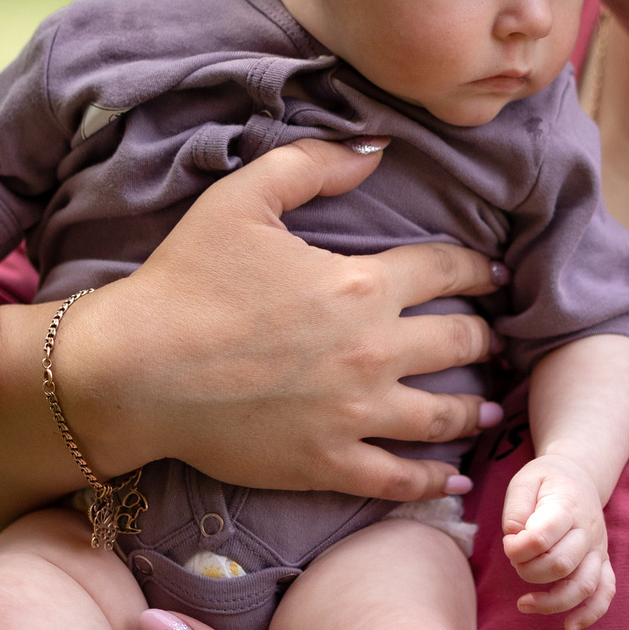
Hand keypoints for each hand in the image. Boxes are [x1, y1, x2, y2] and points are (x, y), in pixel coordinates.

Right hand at [69, 138, 506, 502]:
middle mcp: (372, 350)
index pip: (447, 270)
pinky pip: (399, 478)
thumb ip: (312, 165)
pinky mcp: (328, 463)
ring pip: (444, 415)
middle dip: (485, 338)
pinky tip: (452, 477)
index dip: (477, 270)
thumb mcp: (242, 198)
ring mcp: (354, 414)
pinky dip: (434, 480)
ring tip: (489, 405)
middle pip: (460, 343)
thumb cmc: (184, 281)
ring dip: (474, 407)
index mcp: (361, 284)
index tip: (490, 275)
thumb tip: (376, 149)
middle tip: (494, 341)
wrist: (135, 371)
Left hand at [501, 455, 614, 629]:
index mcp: (567, 506)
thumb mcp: (523, 481)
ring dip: (551, 601)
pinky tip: (570, 626)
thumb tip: (515, 539)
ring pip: (583, 585)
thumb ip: (516, 509)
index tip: (508, 544)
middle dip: (528, 571)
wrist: (578, 476)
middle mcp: (588, 530)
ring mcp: (598, 549)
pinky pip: (605, 592)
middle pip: (560, 564)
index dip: (518, 548)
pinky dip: (591, 613)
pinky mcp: (603, 562)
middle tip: (515, 561)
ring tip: (524, 604)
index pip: (542, 537)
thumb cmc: (545, 482)